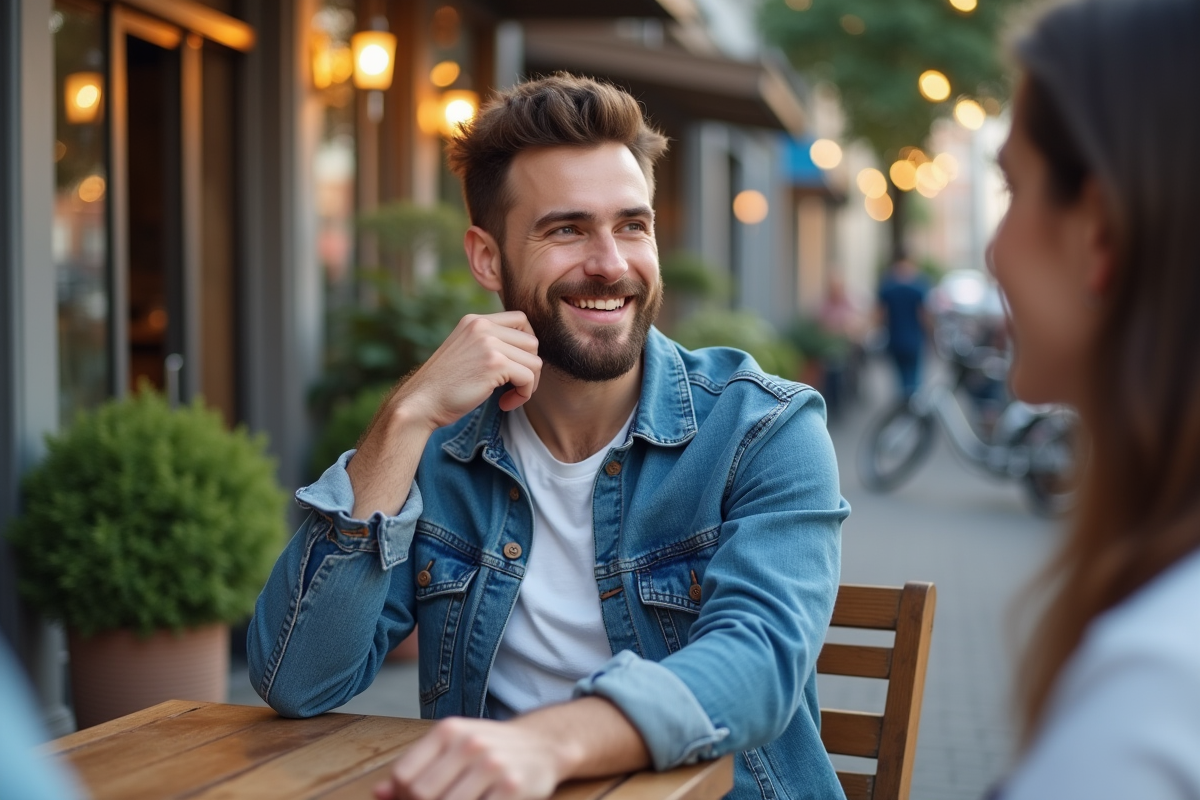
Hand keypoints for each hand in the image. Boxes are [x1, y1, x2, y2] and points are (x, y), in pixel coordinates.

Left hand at [374, 717, 568, 799]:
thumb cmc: (490, 748)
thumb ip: (416, 768)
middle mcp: (469, 744)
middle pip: (421, 794)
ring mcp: (492, 765)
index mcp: (448, 731)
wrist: (543, 744)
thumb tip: (378, 793)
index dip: (402, 798)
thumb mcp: (452, 746)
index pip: (404, 775)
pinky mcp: (512, 787)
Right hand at [398, 312, 541, 429]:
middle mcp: (482, 326)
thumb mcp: (465, 351)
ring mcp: (489, 343)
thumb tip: (528, 349)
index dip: (527, 344)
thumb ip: (488, 343)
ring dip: (528, 384)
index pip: (520, 319)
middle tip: (514, 387)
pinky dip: (523, 395)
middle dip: (529, 367)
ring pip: (535, 361)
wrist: (421, 402)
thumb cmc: (444, 385)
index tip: (517, 366)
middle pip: (532, 341)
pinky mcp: (495, 364)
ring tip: (508, 396)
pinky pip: (528, 378)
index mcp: (475, 321)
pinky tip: (504, 403)